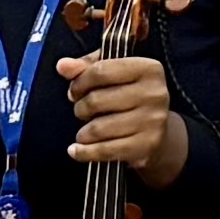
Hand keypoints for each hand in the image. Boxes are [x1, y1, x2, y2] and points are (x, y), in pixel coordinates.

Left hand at [58, 43, 188, 185]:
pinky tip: (76, 150)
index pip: (101, 71)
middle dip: (80, 108)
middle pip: (96, 100)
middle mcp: (155, 93)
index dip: (79, 82)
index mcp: (148, 68)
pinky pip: (105, 150)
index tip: (75, 90)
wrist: (156, 132)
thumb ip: (85, 67)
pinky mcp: (146, 146)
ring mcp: (152, 121)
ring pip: (98, 128)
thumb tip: (63, 66)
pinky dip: (84, 152)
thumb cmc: (129, 97)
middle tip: (82, 111)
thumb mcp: (112, 73)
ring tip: (85, 131)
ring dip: (83, 132)